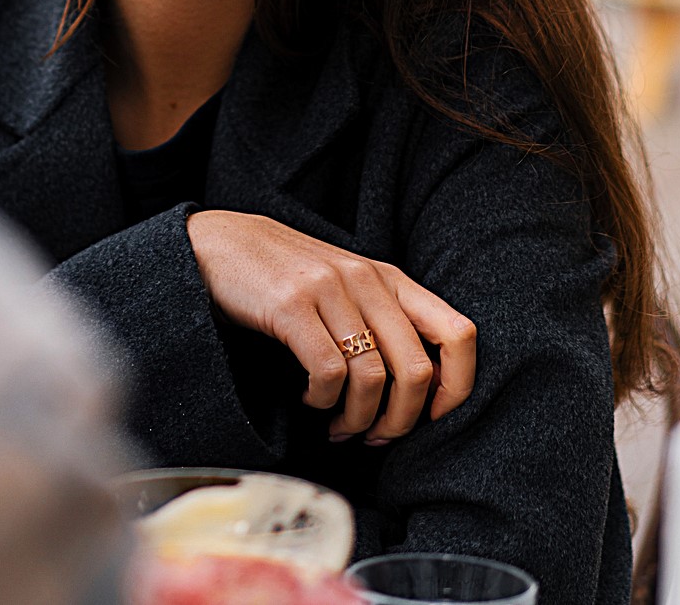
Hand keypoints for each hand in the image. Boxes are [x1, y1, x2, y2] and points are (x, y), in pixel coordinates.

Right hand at [185, 210, 475, 443]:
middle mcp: (368, 281)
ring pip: (372, 378)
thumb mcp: (347, 288)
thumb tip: (420, 389)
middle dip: (399, 421)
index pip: (459, 335)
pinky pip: (327, 372)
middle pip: (416, 371)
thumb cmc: (286, 276)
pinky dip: (323, 401)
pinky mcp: (291, 306)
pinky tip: (310, 399)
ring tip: (338, 427)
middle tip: (374, 436)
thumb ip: (383, 321)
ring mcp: (330, 291)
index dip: (456, 387)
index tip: (431, 416)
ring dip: (357, 419)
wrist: (220, 243)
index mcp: (391, 279)